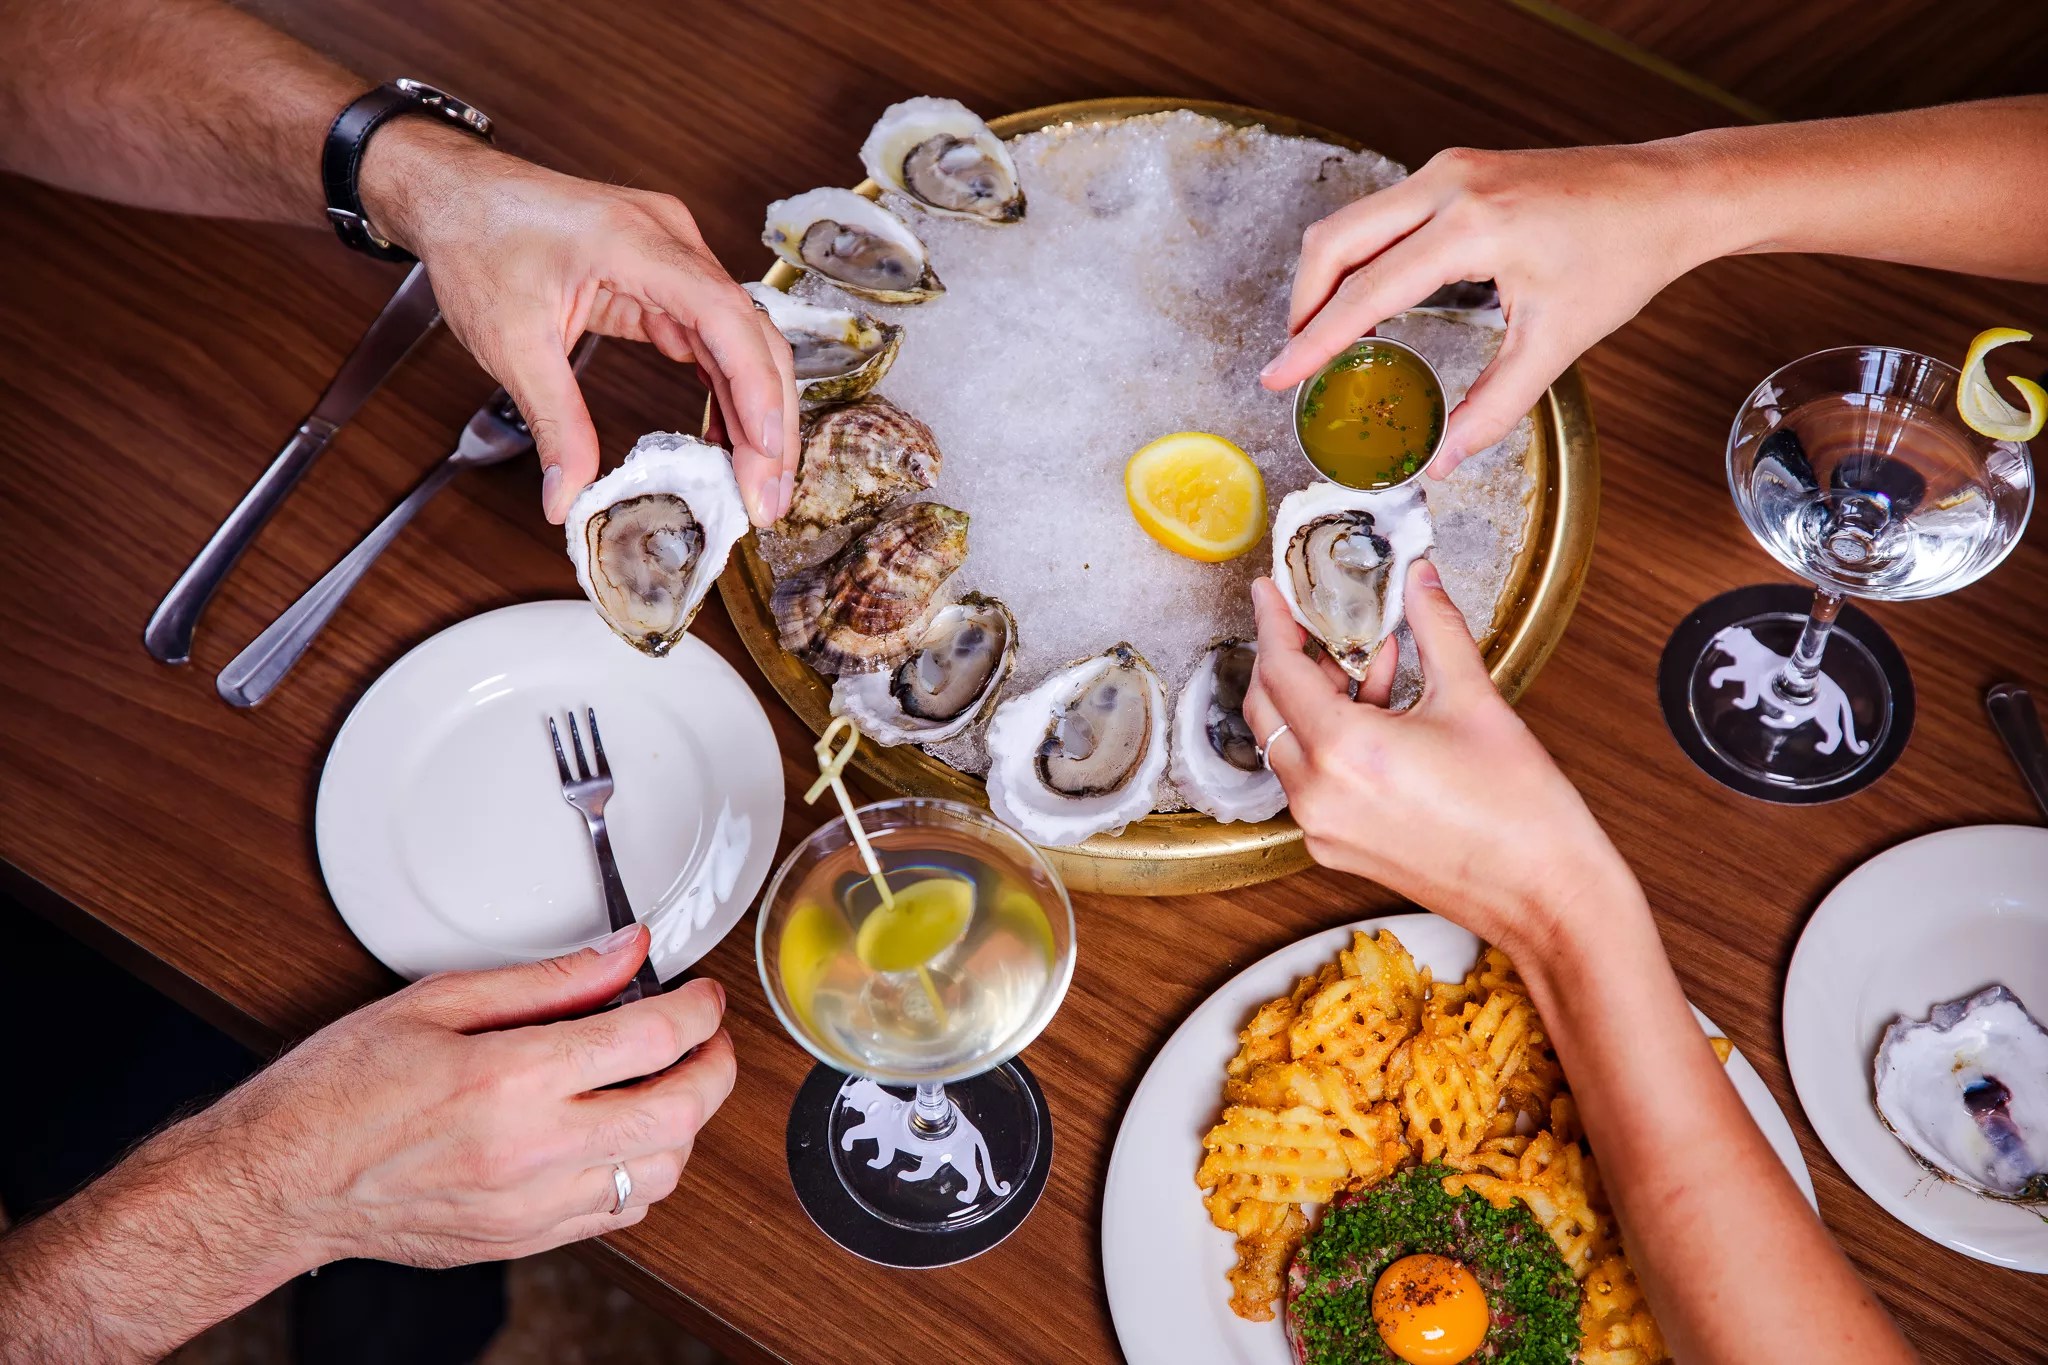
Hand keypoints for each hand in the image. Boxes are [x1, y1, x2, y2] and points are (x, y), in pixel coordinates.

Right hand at [213, 926, 734, 1268]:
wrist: (279, 1183)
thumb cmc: (338, 1090)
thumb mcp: (437, 1001)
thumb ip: (549, 979)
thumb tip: (625, 953)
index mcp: (511, 1079)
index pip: (650, 1039)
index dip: (699, 1010)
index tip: (704, 996)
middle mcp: (531, 1150)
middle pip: (680, 1114)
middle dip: (717, 1068)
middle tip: (710, 1040)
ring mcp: (530, 1206)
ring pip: (662, 1173)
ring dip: (686, 1125)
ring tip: (670, 1084)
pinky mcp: (521, 1240)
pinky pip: (619, 1213)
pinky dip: (644, 1172)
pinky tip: (625, 1137)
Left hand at [361, 122, 798, 524]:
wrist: (452, 193)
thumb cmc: (477, 241)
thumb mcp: (510, 343)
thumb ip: (553, 423)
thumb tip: (568, 498)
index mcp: (635, 241)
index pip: (724, 316)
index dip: (756, 387)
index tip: (767, 451)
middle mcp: (670, 240)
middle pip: (750, 334)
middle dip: (769, 420)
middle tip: (767, 495)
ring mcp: (674, 256)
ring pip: (740, 340)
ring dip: (755, 413)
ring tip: (758, 483)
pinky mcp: (665, 276)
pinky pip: (713, 337)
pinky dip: (726, 390)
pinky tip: (728, 441)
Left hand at [1241, 561, 1631, 953]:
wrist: (1544, 894)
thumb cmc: (1518, 808)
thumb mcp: (1474, 699)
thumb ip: (1436, 627)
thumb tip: (1419, 576)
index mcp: (1345, 751)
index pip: (1279, 670)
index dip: (1272, 623)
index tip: (1269, 591)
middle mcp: (1319, 795)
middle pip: (1266, 710)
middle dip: (1283, 660)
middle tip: (1312, 624)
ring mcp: (1323, 829)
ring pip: (1287, 746)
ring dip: (1313, 700)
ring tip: (1371, 666)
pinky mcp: (1337, 849)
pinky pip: (1310, 781)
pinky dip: (1328, 741)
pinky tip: (1379, 715)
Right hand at [1259, 143, 1727, 473]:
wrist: (1667, 196)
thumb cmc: (1622, 260)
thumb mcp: (1556, 343)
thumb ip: (1492, 407)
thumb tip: (1442, 459)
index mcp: (1473, 227)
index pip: (1368, 290)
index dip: (1315, 340)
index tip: (1276, 376)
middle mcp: (1450, 185)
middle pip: (1335, 241)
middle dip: (1303, 302)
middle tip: (1294, 359)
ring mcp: (1449, 169)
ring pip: (1351, 221)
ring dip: (1326, 277)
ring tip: (1323, 335)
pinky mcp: (1455, 169)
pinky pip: (1381, 212)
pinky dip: (1358, 255)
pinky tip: (1366, 297)